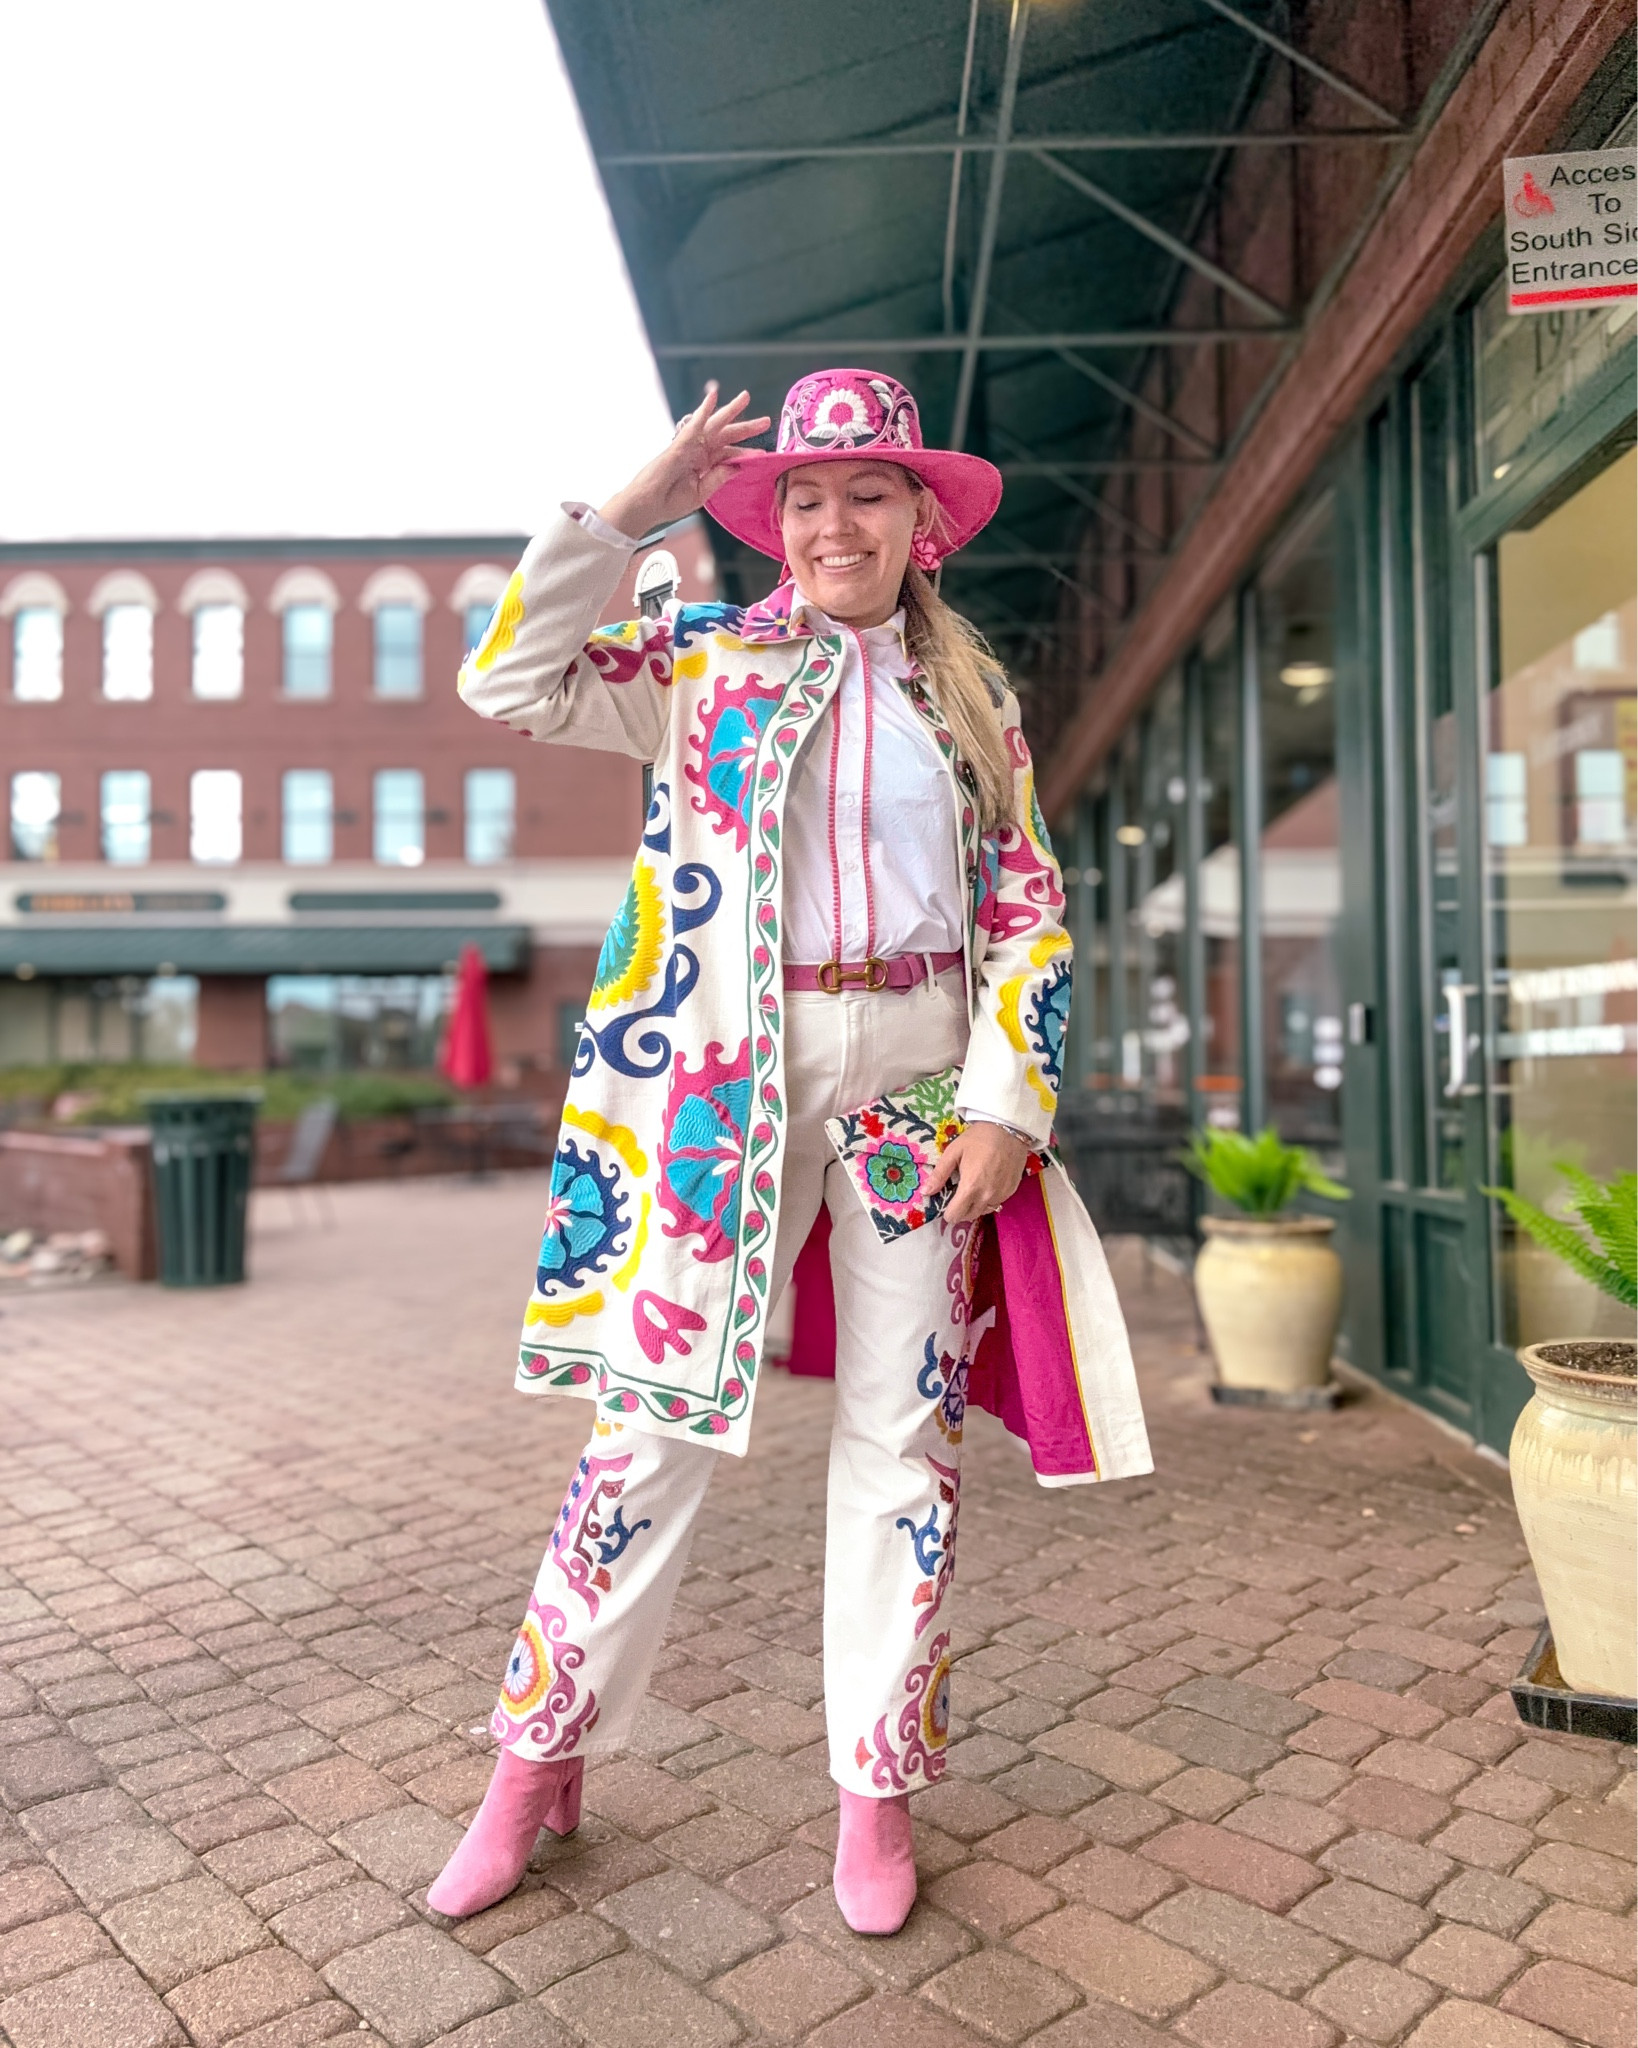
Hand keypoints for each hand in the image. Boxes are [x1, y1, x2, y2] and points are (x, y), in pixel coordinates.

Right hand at [599, 382, 769, 540]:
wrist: (647, 507)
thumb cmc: (668, 502)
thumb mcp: (700, 494)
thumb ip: (718, 479)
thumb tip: (737, 466)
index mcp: (704, 465)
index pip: (729, 454)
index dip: (746, 453)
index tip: (763, 453)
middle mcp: (698, 453)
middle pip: (725, 435)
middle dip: (745, 427)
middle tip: (766, 421)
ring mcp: (689, 447)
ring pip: (713, 425)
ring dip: (729, 411)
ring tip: (745, 397)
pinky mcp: (679, 445)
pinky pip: (694, 426)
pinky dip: (703, 411)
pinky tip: (712, 398)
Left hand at [924, 1123, 1029, 1225]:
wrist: (1008, 1129)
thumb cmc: (978, 1139)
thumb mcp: (954, 1152)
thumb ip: (939, 1174)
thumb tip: (925, 1192)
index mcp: (970, 1187)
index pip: (956, 1215)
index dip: (948, 1213)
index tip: (946, 1205)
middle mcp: (987, 1196)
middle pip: (969, 1216)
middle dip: (961, 1211)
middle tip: (958, 1197)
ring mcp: (1001, 1195)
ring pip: (984, 1211)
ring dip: (975, 1206)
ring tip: (972, 1190)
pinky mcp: (1011, 1191)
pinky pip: (997, 1203)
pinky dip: (989, 1199)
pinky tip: (986, 1185)